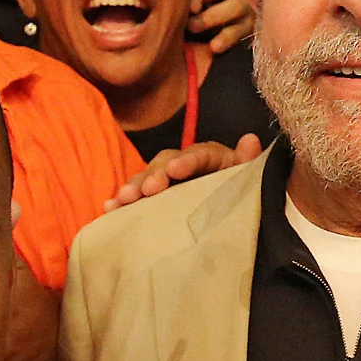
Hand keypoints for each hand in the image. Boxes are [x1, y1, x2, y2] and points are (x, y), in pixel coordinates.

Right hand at [112, 132, 261, 206]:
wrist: (235, 220)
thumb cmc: (241, 195)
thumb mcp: (248, 180)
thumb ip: (247, 163)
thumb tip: (251, 139)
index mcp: (213, 159)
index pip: (201, 154)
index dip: (188, 160)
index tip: (175, 169)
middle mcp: (186, 165)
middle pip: (167, 162)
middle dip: (155, 174)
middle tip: (147, 190)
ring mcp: (168, 181)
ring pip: (148, 178)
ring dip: (134, 187)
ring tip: (122, 200)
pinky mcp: (155, 199)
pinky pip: (137, 197)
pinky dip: (122, 201)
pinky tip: (109, 208)